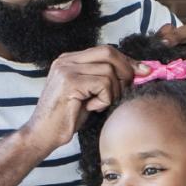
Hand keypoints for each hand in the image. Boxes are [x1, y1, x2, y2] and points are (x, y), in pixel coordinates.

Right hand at [25, 45, 149, 149]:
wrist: (42, 135)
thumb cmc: (67, 118)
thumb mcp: (89, 94)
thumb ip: (105, 79)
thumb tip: (137, 71)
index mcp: (69, 59)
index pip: (106, 50)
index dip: (127, 60)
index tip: (143, 71)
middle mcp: (66, 60)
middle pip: (109, 53)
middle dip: (126, 70)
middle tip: (128, 89)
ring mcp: (66, 69)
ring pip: (109, 71)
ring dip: (113, 92)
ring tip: (100, 105)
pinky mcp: (70, 82)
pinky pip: (103, 84)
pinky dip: (105, 99)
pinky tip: (92, 108)